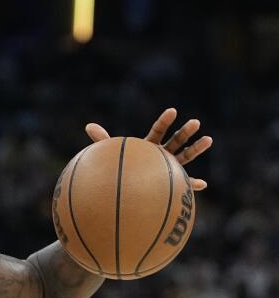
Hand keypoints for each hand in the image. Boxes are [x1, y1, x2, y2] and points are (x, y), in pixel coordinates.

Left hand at [85, 108, 212, 190]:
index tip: (172, 111)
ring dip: (196, 148)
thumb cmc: (120, 167)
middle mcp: (162, 154)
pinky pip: (184, 184)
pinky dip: (192, 184)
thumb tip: (87, 126)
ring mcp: (170, 167)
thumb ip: (102, 140)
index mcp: (149, 145)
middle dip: (186, 131)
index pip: (158, 130)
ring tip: (209, 139)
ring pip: (186, 157)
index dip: (164, 121)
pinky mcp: (173, 182)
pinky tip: (202, 185)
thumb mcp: (111, 153)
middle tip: (195, 122)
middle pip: (176, 140)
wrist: (125, 186)